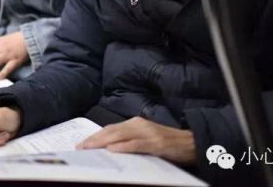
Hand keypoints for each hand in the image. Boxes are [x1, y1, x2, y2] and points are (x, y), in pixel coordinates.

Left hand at [77, 117, 196, 165]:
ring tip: (90, 148)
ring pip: (121, 136)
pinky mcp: (157, 143)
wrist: (192, 143)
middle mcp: (139, 125)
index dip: (94, 136)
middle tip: (80, 148)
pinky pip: (137, 144)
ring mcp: (148, 133)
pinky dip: (124, 146)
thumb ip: (130, 140)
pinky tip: (113, 149)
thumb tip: (108, 148)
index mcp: (135, 123)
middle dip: (94, 139)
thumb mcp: (145, 139)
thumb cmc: (167, 144)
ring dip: (103, 142)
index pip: (110, 129)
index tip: (81, 144)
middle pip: (111, 131)